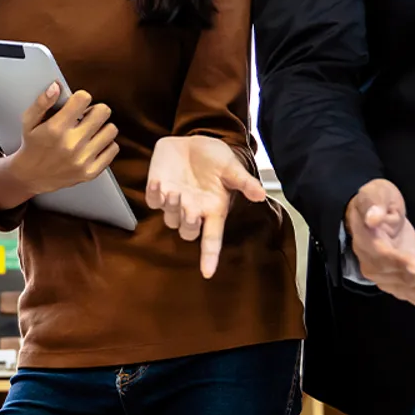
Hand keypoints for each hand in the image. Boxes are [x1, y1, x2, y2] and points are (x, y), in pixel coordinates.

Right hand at [4, 83, 120, 196]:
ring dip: (102, 128)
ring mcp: (82, 159)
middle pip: (103, 111)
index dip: (80, 98)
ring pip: (111, 130)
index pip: (83, 98)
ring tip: (90, 132)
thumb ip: (42, 102)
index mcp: (55, 128)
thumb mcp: (29, 121)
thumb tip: (56, 86)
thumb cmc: (32, 145)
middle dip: (95, 111)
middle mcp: (71, 144)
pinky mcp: (90, 172)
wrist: (31, 176)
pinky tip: (94, 145)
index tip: (76, 105)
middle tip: (85, 118)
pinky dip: (106, 145)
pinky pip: (113, 149)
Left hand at [146, 136, 266, 277]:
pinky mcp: (157, 191)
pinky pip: (153, 201)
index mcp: (213, 210)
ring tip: (176, 191)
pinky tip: (159, 183)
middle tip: (191, 208)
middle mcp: (193, 211)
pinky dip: (154, 194)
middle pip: (188, 232)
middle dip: (189, 224)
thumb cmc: (214, 158)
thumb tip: (261, 195)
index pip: (212, 240)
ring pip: (170, 219)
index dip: (209, 257)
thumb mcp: (231, 167)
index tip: (207, 273)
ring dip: (172, 208)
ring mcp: (174, 203)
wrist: (192, 141)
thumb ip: (243, 182)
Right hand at [345, 179, 414, 312]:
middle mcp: (376, 269)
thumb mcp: (374, 194)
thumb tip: (373, 217)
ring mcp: (391, 282)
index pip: (383, 259)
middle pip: (408, 280)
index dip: (401, 263)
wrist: (374, 220)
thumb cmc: (377, 205)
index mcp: (368, 245)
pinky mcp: (405, 287)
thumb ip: (373, 203)